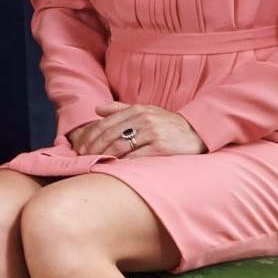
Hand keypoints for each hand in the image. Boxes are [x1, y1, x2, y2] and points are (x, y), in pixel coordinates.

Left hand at [67, 102, 205, 160]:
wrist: (198, 133)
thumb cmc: (167, 124)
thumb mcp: (146, 111)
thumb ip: (120, 109)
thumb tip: (96, 108)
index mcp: (137, 110)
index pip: (105, 123)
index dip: (89, 137)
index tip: (79, 148)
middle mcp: (144, 119)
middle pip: (109, 135)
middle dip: (92, 148)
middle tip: (82, 159)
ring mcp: (153, 133)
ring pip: (120, 146)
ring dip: (103, 156)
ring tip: (93, 164)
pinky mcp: (162, 148)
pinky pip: (136, 158)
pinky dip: (121, 164)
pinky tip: (112, 169)